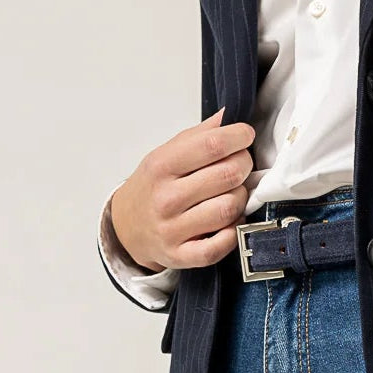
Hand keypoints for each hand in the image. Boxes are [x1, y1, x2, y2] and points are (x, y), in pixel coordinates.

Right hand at [109, 109, 255, 273]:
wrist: (127, 227)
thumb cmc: (152, 188)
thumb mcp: (165, 154)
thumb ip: (197, 136)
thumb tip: (227, 116)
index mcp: (162, 166)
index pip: (211, 145)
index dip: (237, 137)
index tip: (245, 136)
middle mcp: (166, 198)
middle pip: (226, 176)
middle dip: (244, 166)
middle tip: (243, 165)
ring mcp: (173, 229)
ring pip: (228, 209)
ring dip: (241, 198)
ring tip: (235, 193)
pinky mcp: (181, 255)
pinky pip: (220, 245)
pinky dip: (234, 231)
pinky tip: (230, 221)